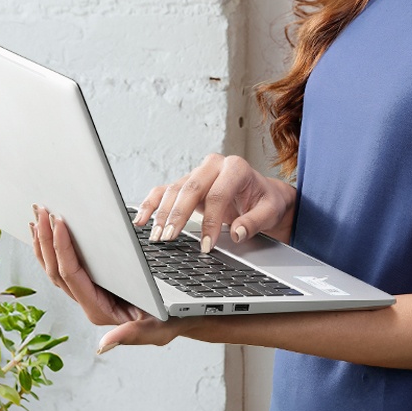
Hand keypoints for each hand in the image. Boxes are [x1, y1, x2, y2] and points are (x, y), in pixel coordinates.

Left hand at [30, 206, 179, 352]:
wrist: (179, 315)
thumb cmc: (172, 320)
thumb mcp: (157, 330)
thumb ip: (132, 336)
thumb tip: (103, 345)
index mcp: (99, 310)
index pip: (71, 276)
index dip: (63, 248)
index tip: (59, 223)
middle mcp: (88, 302)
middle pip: (56, 271)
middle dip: (47, 241)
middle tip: (42, 212)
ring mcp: (87, 294)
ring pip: (55, 269)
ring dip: (45, 243)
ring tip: (38, 217)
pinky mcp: (92, 284)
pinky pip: (65, 266)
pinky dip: (54, 248)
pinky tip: (48, 233)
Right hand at [134, 153, 296, 253]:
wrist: (262, 194)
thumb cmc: (265, 201)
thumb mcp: (270, 211)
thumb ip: (255, 222)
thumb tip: (238, 233)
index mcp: (236, 168)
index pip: (217, 194)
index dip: (210, 221)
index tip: (206, 245)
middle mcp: (214, 165)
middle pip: (190, 188)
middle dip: (178, 215)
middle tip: (170, 238)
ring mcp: (198, 172)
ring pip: (174, 190)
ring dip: (163, 214)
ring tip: (157, 236)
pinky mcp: (187, 183)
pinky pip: (164, 190)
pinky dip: (151, 204)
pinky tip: (141, 219)